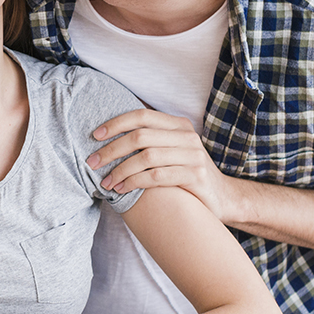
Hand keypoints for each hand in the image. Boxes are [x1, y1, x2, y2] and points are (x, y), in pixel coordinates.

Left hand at [87, 109, 232, 218]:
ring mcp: (193, 155)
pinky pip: (156, 176)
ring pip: (146, 157)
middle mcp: (187, 136)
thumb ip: (150, 141)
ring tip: (105, 182)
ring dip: (120, 170)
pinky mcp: (195, 175)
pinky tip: (121, 189)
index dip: (116, 124)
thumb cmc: (187, 174)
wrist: (222, 198)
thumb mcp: (172, 151)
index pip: (142, 116)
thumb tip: (110, 136)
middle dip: (111, 150)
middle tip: (92, 162)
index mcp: (178, 125)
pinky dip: (134, 182)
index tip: (95, 136)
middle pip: (140, 137)